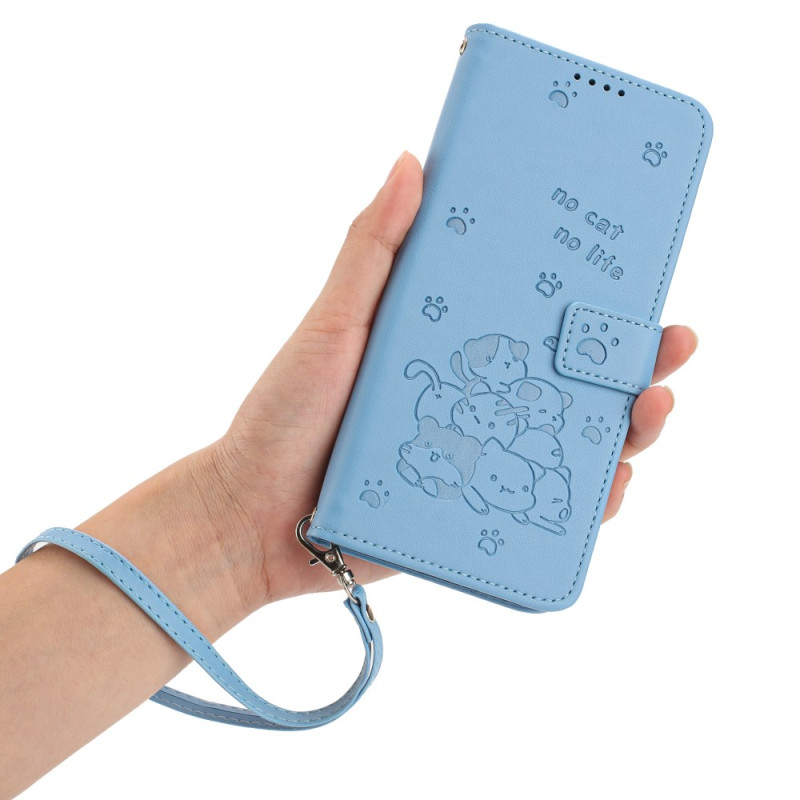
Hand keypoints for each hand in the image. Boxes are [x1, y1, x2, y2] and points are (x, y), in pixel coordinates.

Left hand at [204, 150, 698, 609]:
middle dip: (630, 366)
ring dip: (624, 432)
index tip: (634, 285)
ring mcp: (476, 458)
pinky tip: (608, 488)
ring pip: (569, 445)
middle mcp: (472, 401)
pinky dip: (583, 502)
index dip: (589, 303)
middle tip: (669, 349)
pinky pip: (542, 510)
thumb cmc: (283, 416)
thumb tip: (410, 163)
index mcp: (448, 349)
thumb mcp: (331, 324)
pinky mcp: (471, 512)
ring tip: (649, 414)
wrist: (252, 518)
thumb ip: (372, 251)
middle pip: (567, 382)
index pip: (532, 319)